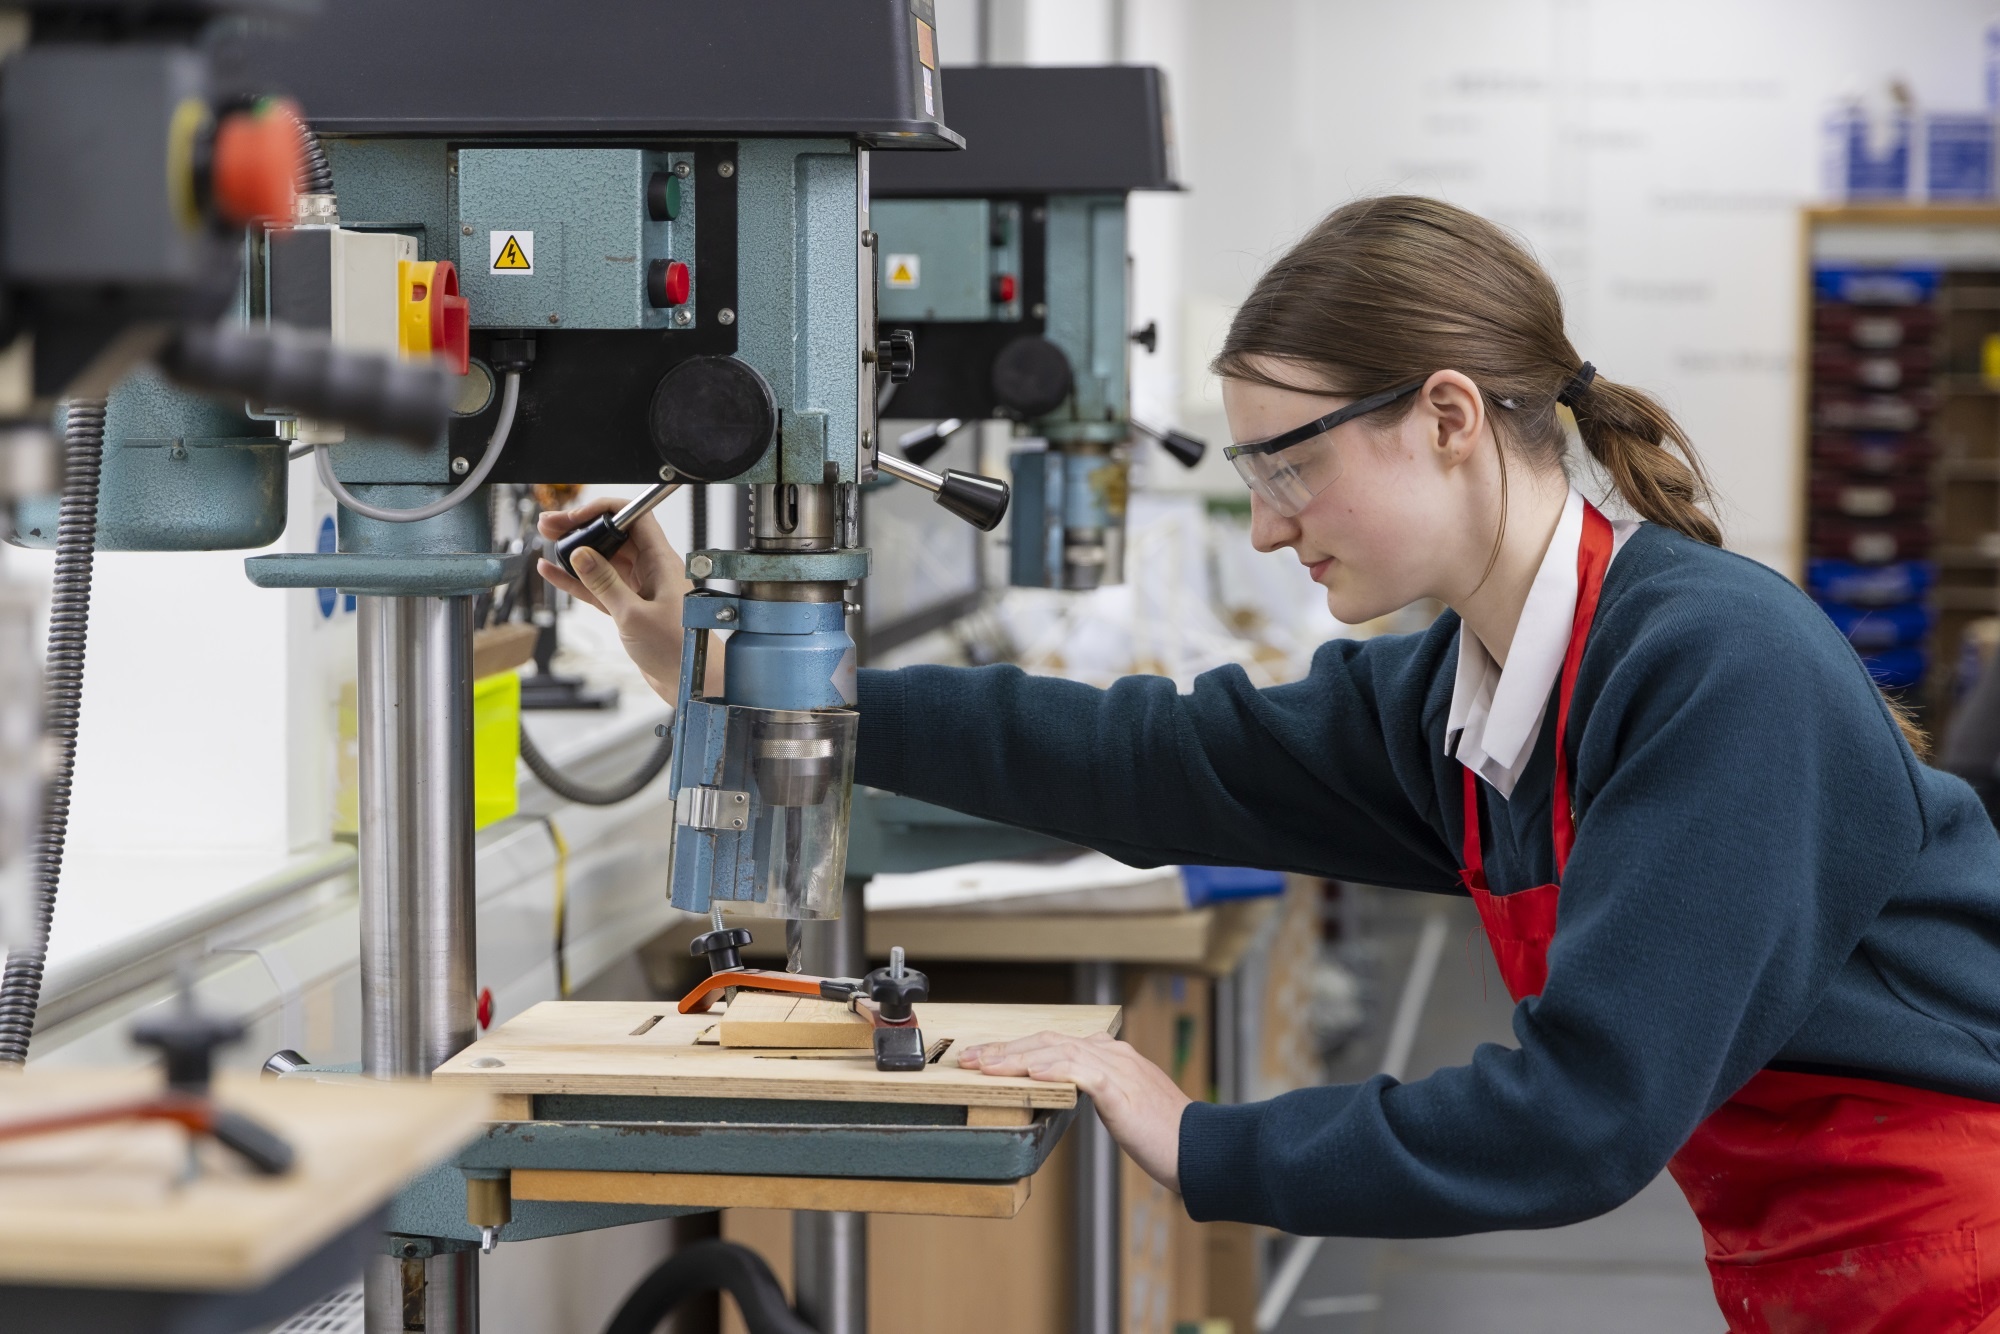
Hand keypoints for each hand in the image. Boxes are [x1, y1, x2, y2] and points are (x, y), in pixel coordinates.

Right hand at [536, 496, 690, 703]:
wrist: (691, 682)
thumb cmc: (679, 650)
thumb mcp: (634, 615)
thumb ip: (605, 583)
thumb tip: (581, 554)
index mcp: (661, 562)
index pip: (634, 518)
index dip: (603, 511)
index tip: (575, 517)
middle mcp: (651, 570)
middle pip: (613, 536)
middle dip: (581, 528)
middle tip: (550, 525)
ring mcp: (639, 589)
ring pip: (602, 561)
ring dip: (575, 552)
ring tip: (547, 542)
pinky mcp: (629, 608)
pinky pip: (598, 587)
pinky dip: (576, 580)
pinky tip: (553, 572)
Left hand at [958, 1031, 1190, 1193]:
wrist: (1201, 1149)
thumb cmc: (1165, 1137)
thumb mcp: (1124, 1109)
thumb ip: (1096, 1093)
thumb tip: (1060, 1093)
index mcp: (1112, 1056)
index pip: (1053, 1044)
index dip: (1016, 1049)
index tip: (985, 1059)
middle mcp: (1112, 1054)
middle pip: (1048, 1041)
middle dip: (1005, 1049)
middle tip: (969, 1059)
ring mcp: (1117, 1069)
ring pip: (1056, 1052)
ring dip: (1016, 1059)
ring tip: (985, 1067)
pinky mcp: (1120, 1090)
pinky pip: (1079, 1073)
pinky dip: (1050, 1071)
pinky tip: (1027, 1075)